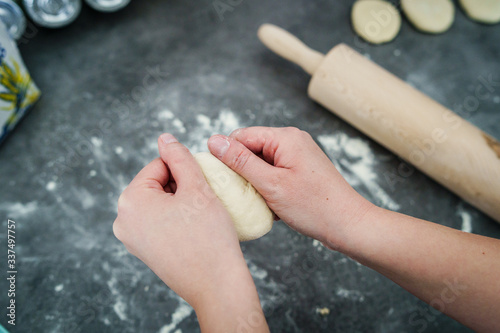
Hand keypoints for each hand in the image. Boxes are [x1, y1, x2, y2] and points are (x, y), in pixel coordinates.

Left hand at [113, 133, 267, 331]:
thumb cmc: (208, 235)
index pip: (157, 165)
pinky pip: (157, 222)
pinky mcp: (143, 252)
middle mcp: (123, 220)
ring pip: (157, 203)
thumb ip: (179, 157)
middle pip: (155, 184)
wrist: (216, 284)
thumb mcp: (196, 187)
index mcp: (130, 200)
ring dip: (178, 201)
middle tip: (203, 199)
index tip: (202, 182)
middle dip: (179, 186)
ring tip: (199, 214)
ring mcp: (131, 239)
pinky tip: (193, 227)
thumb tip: (164, 137)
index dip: (183, 169)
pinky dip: (175, 218)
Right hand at [207, 127, 372, 249]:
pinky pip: (274, 172)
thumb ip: (239, 161)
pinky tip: (272, 204)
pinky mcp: (302, 170)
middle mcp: (293, 141)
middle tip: (241, 193)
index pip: (242, 136)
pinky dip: (268, 186)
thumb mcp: (270, 184)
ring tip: (260, 201)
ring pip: (262, 163)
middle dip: (242, 170)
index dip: (227, 155)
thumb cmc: (313, 206)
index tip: (219, 178)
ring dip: (255, 181)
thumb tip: (213, 141)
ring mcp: (299, 155)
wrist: (349, 225)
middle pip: (252, 148)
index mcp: (285, 137)